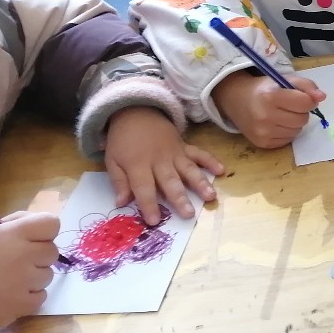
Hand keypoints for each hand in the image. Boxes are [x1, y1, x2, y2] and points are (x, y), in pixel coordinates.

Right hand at [0, 211, 59, 327]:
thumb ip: (15, 224)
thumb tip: (39, 227)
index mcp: (14, 233)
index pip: (52, 224)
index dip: (43, 232)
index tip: (32, 239)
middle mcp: (23, 256)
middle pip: (52, 252)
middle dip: (38, 256)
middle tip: (17, 261)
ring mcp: (22, 283)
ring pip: (47, 276)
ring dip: (33, 278)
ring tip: (9, 279)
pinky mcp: (17, 307)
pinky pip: (40, 298)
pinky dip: (29, 297)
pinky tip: (10, 294)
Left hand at [103, 107, 224, 225]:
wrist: (137, 111)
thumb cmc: (122, 140)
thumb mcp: (111, 160)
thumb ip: (118, 182)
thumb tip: (121, 203)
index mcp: (138, 165)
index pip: (144, 188)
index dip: (148, 204)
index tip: (154, 221)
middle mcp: (159, 160)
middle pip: (170, 181)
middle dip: (180, 198)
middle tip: (189, 214)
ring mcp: (175, 153)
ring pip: (188, 170)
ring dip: (200, 183)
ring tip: (210, 197)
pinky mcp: (184, 146)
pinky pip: (199, 154)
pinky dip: (211, 161)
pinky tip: (221, 171)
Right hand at [211, 71, 325, 148]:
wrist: (237, 100)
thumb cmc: (265, 88)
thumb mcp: (284, 80)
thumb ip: (306, 86)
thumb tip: (322, 97)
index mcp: (271, 96)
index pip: (305, 103)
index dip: (308, 100)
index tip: (301, 97)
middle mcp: (265, 116)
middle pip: (302, 119)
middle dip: (301, 112)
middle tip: (290, 106)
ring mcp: (263, 132)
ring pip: (297, 131)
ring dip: (295, 123)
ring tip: (282, 114)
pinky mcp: (262, 143)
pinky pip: (288, 140)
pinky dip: (287, 132)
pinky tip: (277, 123)